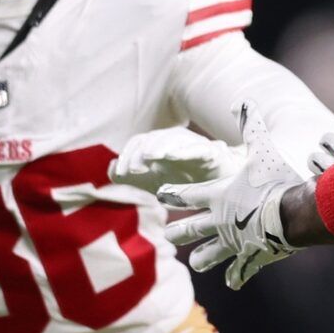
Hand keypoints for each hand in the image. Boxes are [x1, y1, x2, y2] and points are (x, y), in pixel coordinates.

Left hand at [110, 127, 245, 193]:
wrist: (223, 194)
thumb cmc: (186, 183)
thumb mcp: (154, 183)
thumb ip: (131, 176)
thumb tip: (111, 169)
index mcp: (160, 148)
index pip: (139, 144)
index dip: (127, 155)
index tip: (120, 174)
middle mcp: (176, 143)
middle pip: (155, 139)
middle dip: (141, 151)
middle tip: (132, 168)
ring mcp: (195, 147)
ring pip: (176, 139)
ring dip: (160, 146)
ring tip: (149, 157)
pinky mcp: (214, 155)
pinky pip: (201, 149)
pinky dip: (186, 149)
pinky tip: (173, 155)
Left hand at [161, 102, 302, 289]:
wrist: (293, 213)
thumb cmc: (276, 179)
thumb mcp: (262, 148)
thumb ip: (251, 125)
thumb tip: (242, 99)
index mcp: (218, 196)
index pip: (187, 195)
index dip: (173, 194)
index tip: (160, 194)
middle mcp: (219, 221)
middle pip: (191, 228)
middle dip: (179, 231)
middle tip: (169, 234)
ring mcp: (234, 242)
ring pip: (210, 254)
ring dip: (203, 257)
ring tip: (195, 263)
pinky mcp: (251, 257)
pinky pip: (240, 270)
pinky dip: (237, 275)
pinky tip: (232, 282)